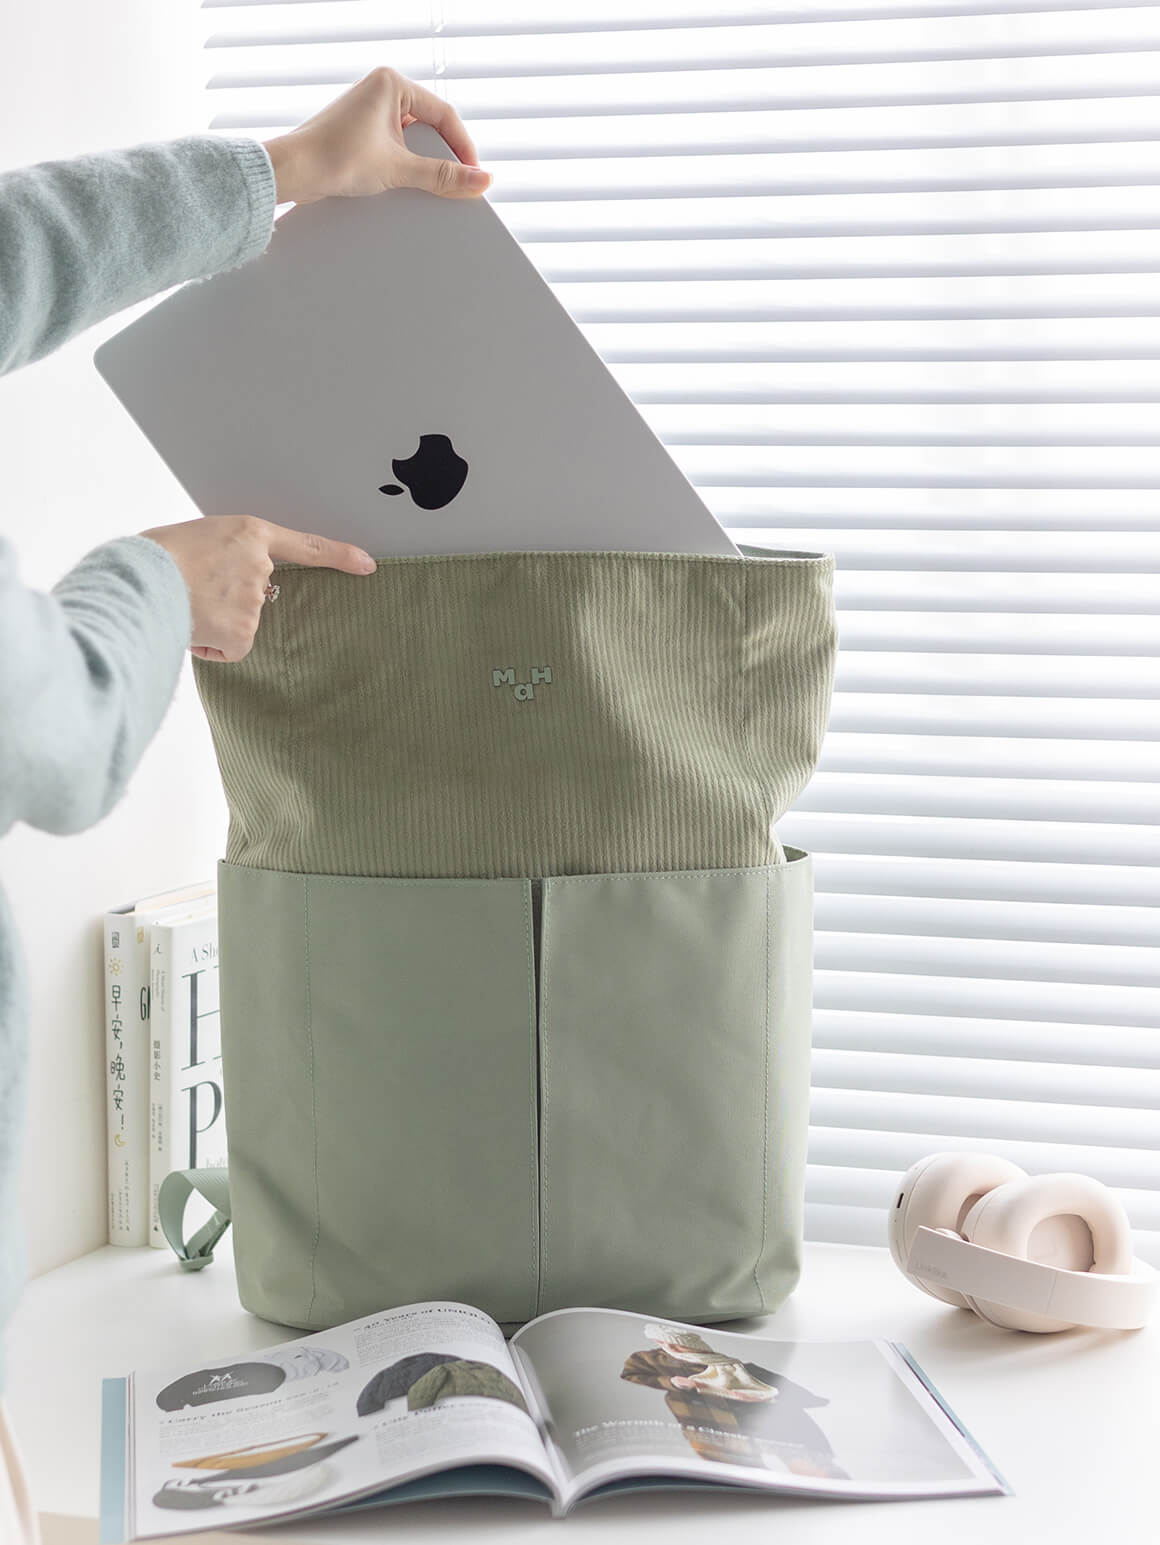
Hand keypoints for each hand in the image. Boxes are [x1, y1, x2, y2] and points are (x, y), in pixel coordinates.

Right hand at [138, 514, 375, 662]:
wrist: (137, 582)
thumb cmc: (151, 556)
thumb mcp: (194, 538)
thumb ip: (222, 554)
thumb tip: (219, 581)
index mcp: (248, 532)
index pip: (306, 546)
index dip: (340, 555)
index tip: (367, 564)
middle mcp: (259, 566)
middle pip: (255, 594)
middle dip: (227, 600)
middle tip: (193, 590)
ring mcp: (255, 600)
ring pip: (238, 622)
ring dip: (212, 621)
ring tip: (183, 605)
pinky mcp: (245, 632)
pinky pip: (230, 648)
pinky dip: (209, 645)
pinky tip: (189, 627)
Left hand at [263, 67, 490, 204]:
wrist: (292, 172)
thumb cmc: (335, 157)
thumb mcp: (398, 169)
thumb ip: (442, 177)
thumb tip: (480, 181)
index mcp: (392, 83)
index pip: (444, 115)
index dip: (463, 147)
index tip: (474, 175)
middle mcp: (380, 91)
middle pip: (429, 127)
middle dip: (442, 156)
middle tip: (453, 182)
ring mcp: (369, 111)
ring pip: (412, 139)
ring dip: (422, 164)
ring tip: (425, 185)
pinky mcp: (360, 132)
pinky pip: (395, 147)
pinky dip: (404, 166)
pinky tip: (403, 184)